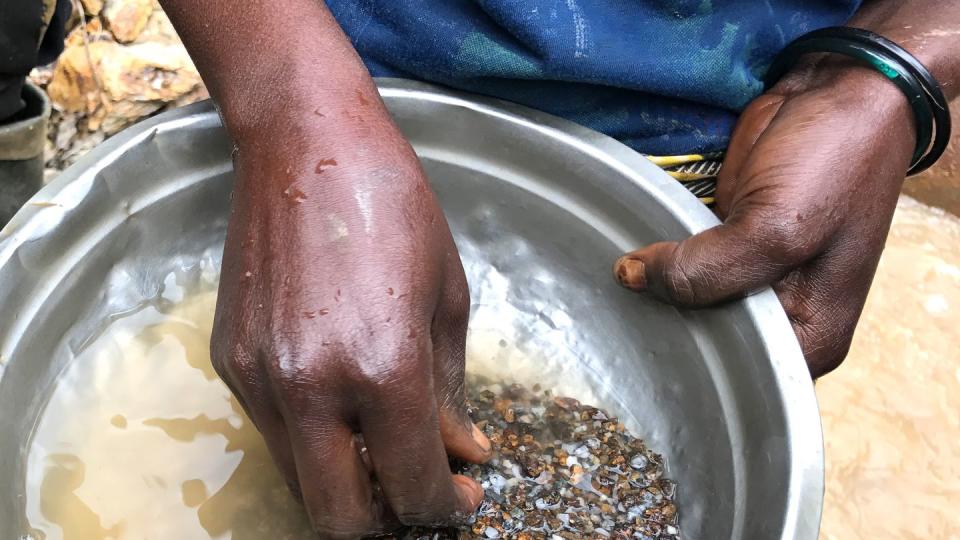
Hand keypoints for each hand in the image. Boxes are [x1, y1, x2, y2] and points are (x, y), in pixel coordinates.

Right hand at [210, 104, 490, 536]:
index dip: (447, 507)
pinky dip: (312, 440)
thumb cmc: (393, 207)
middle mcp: (310, 389)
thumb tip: (463, 452)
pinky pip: (274, 433)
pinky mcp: (230, 363)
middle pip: (339, 518)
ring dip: (346, 484)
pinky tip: (341, 400)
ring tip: (383, 444)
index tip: (462, 497)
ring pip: (300, 483)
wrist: (303, 145)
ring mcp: (260, 379)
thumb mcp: (445, 300)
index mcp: (382, 370)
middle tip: (418, 490)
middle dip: (386, 521)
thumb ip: (451, 393)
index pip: (413, 487)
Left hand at [614, 63, 915, 376]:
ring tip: (610, 288)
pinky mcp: (725, 238)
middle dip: (666, 323)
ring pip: (689, 301)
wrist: (838, 88)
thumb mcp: (778, 228)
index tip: (639, 341)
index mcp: (809, 333)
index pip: (738, 371)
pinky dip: (657, 258)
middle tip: (614, 313)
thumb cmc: (832, 163)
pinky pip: (683, 263)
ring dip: (656, 290)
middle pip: (708, 338)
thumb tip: (632, 279)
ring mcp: (749, 275)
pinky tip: (625, 258)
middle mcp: (779, 314)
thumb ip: (708, 271)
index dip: (690, 358)